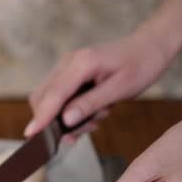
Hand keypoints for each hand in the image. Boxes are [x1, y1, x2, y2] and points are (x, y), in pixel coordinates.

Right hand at [25, 31, 179, 141]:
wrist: (150, 46)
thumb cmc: (141, 65)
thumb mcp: (121, 88)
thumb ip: (91, 103)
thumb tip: (66, 120)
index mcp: (81, 63)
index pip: (53, 95)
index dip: (42, 116)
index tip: (30, 135)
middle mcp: (68, 63)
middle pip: (43, 97)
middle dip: (56, 120)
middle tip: (82, 132)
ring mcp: (66, 67)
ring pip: (49, 99)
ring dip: (66, 117)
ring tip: (96, 119)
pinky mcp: (69, 74)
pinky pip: (59, 97)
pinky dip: (70, 111)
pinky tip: (92, 115)